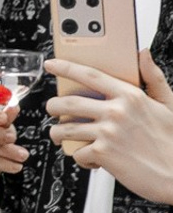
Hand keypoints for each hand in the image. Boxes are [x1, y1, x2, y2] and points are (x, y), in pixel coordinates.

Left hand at [44, 54, 172, 201]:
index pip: (90, 75)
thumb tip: (143, 54)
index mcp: (131, 96)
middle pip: (68, 102)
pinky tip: (90, 158)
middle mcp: (117, 111)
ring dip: (57, 133)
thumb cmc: (172, 142)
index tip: (52, 64)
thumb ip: (153, 78)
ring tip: (61, 135)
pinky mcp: (103, 153)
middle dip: (52, 106)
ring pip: (65, 128)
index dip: (66, 67)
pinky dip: (80, 157)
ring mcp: (108, 132)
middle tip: (52, 110)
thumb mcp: (168, 105)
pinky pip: (77, 152)